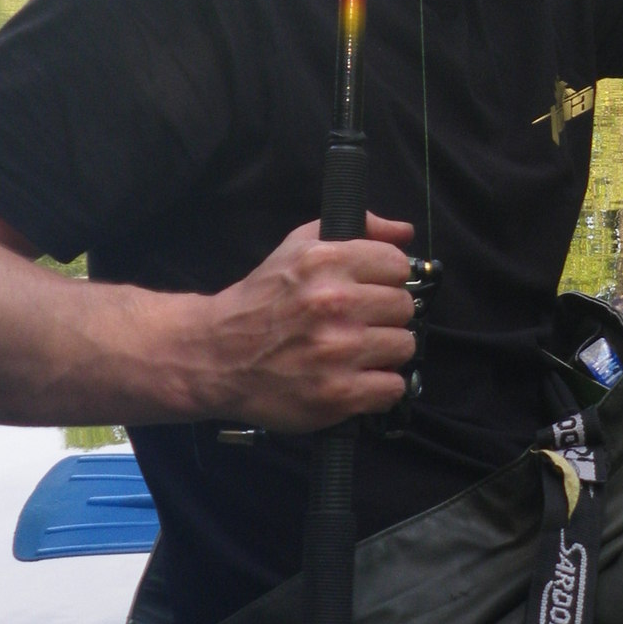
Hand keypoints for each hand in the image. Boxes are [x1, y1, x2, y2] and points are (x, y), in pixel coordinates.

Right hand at [195, 214, 417, 432]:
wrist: (217, 355)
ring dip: (385, 350)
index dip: (388, 278)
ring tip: (358, 351)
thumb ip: (358, 230)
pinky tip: (357, 378)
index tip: (372, 289)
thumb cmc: (262, 300)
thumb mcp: (298, 247)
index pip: (398, 265)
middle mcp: (334, 303)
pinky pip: (393, 387)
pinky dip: (380, 386)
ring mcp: (338, 351)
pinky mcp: (339, 393)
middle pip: (405, 306)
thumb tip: (405, 232)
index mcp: (326, 261)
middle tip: (361, 322)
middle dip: (386, 315)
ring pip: (404, 345)